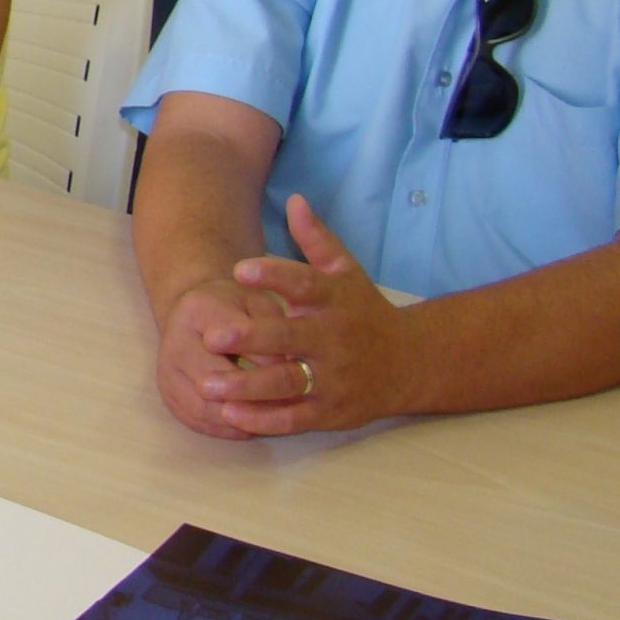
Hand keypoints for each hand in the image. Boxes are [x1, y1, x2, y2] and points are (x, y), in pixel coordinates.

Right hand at [154, 276, 292, 439]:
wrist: (192, 315)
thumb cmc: (235, 308)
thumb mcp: (258, 304)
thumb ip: (272, 329)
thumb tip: (283, 370)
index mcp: (198, 309)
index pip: (232, 342)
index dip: (265, 362)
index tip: (293, 373)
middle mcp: (174, 340)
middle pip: (213, 380)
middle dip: (250, 397)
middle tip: (285, 406)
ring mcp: (166, 370)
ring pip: (202, 406)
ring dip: (236, 419)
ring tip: (269, 420)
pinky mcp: (167, 392)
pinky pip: (193, 421)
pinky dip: (222, 430)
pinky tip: (247, 427)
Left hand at [192, 194, 410, 434]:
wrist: (411, 364)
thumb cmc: (364, 312)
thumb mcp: (346, 272)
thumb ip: (317, 239)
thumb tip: (295, 200)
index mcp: (335, 301)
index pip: (305, 284)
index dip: (274, 276)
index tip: (240, 269)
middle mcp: (334, 340)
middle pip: (290, 339)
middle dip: (251, 339)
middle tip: (211, 337)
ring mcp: (334, 378)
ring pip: (288, 384)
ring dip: (247, 386)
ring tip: (207, 384)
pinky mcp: (331, 411)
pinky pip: (295, 418)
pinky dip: (263, 420)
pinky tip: (230, 415)